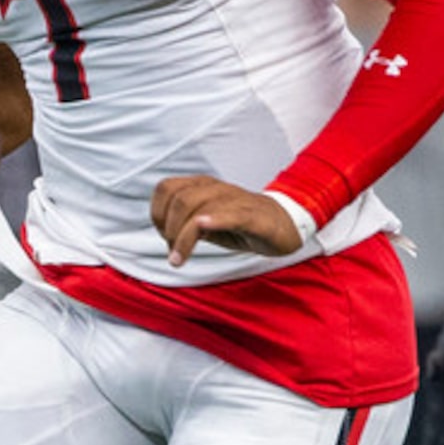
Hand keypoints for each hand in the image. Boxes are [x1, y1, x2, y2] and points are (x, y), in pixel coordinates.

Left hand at [150, 176, 305, 266]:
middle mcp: (216, 189)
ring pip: (198, 208)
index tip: (164, 236)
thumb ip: (186, 224)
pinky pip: (230, 214)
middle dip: (168, 228)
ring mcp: (235, 201)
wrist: (287, 224)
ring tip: (180, 258)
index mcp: (203, 187)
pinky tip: (204, 227)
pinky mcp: (253, 217)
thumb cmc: (245, 223)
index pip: (166, 188)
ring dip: (183, 237)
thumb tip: (166, 236)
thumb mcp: (209, 223)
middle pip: (178, 198)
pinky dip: (213, 220)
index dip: (156, 213)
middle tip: (174, 251)